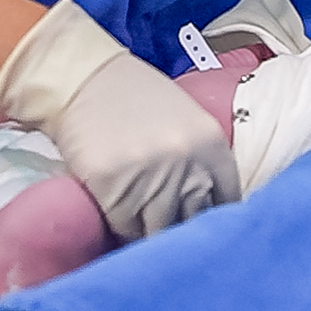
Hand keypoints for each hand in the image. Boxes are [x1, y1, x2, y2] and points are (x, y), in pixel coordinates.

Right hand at [0, 0, 239, 239]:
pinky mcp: (113, 188)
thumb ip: (201, 163)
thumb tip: (208, 212)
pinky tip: (115, 209)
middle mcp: (186, 162)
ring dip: (147, 230)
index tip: (199, 226)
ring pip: (157, 232)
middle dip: (179, 228)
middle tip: (165, 228)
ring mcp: (150, 176)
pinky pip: (124, 227)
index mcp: (211, 144)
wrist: (83, 78)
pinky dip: (120, 225)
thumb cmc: (134, 100)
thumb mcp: (184, 122)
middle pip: (193, 221)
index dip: (213, 219)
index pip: (227, 203)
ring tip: (137, 217)